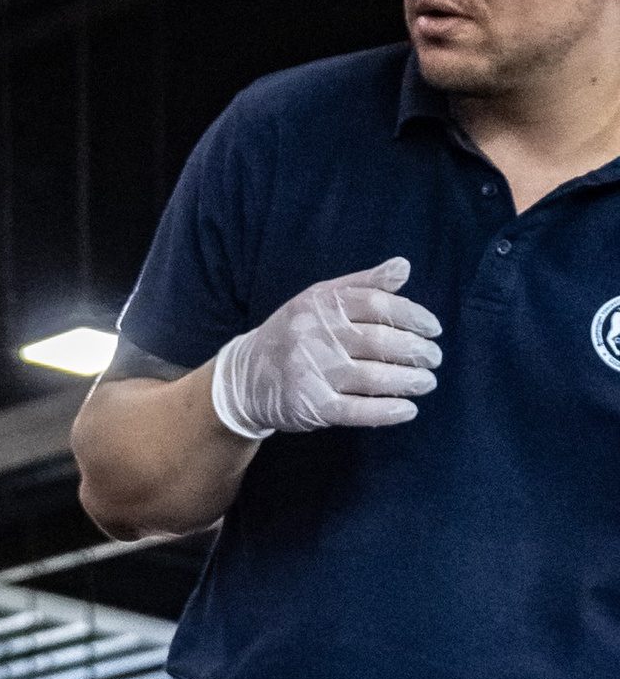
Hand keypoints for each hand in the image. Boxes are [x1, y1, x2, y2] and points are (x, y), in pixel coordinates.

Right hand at [210, 259, 442, 437]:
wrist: (245, 377)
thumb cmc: (293, 334)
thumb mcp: (319, 299)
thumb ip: (363, 284)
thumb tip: (404, 267)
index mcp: (320, 305)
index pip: (377, 304)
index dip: (412, 316)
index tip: (433, 328)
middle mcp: (316, 336)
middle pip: (380, 341)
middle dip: (416, 351)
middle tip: (434, 358)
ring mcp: (313, 373)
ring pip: (374, 377)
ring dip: (409, 381)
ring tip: (427, 381)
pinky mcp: (312, 406)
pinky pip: (357, 410)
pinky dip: (386, 411)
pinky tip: (407, 409)